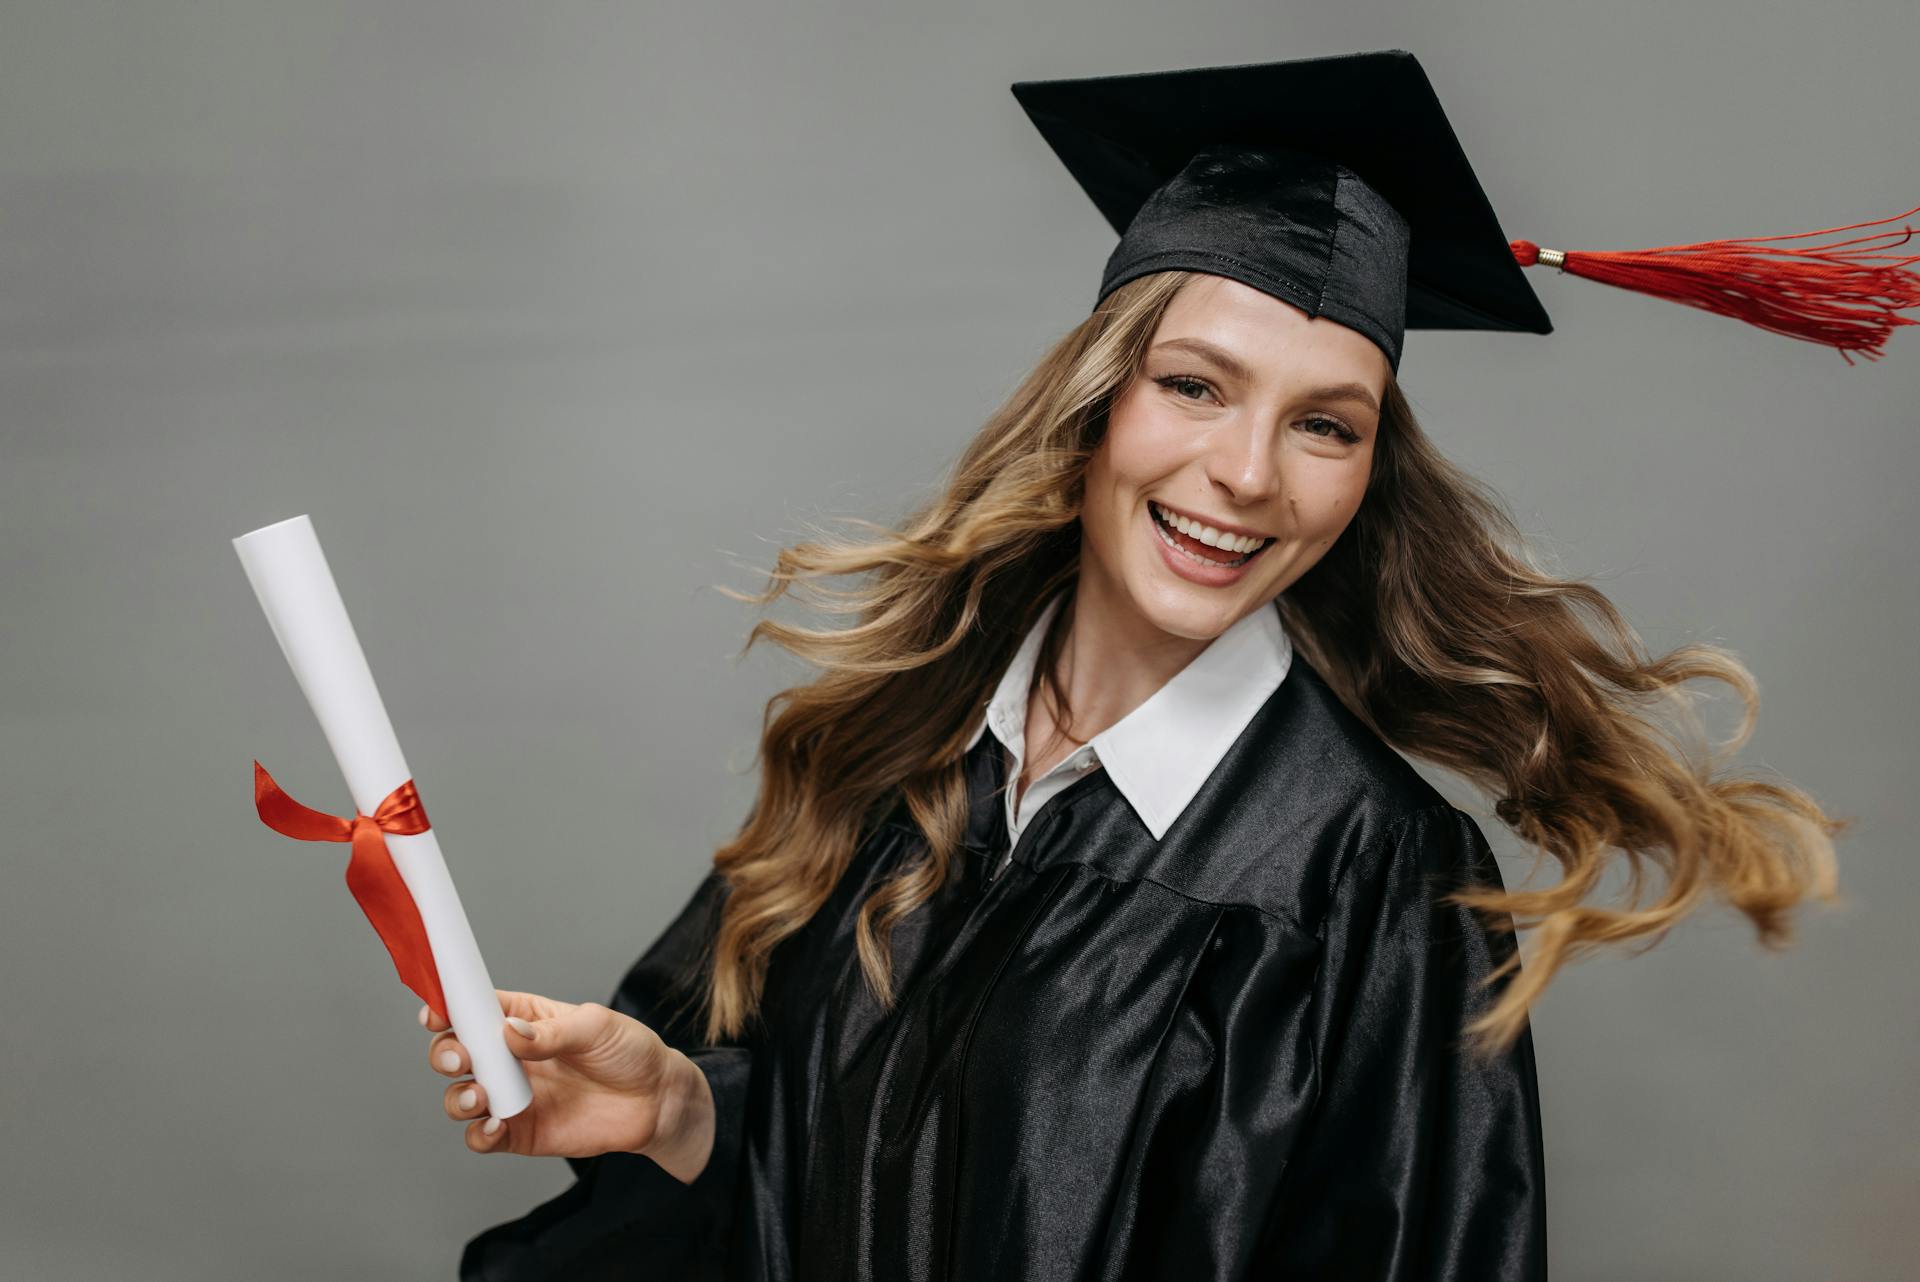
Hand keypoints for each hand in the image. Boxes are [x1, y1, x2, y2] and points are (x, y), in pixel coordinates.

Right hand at [422, 990, 715, 1181]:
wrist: (656, 1102)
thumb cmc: (629, 1052)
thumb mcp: (597, 1027)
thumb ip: (553, 1032)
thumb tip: (509, 1032)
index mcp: (523, 1019)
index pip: (475, 1009)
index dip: (449, 1008)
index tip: (436, 1013)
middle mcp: (509, 1057)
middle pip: (456, 1051)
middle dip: (446, 1053)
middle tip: (462, 1058)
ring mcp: (512, 1095)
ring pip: (460, 1096)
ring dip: (458, 1097)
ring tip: (481, 1097)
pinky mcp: (519, 1132)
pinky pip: (482, 1137)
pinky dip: (478, 1135)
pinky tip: (496, 1126)